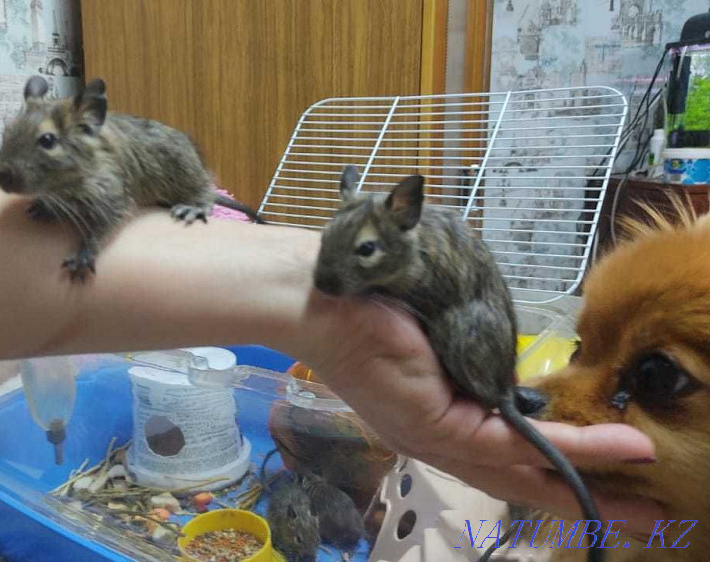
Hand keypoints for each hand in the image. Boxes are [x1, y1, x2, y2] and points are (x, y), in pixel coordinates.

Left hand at [292, 293, 665, 534]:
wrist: (321, 291)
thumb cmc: (375, 296)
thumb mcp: (443, 327)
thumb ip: (478, 353)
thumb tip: (513, 358)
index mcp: (434, 416)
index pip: (503, 455)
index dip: (554, 469)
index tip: (606, 475)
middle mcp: (435, 437)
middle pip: (519, 480)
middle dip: (582, 498)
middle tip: (644, 515)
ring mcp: (436, 436)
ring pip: (525, 473)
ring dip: (594, 484)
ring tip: (649, 501)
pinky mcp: (438, 425)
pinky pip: (518, 444)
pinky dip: (577, 449)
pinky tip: (625, 448)